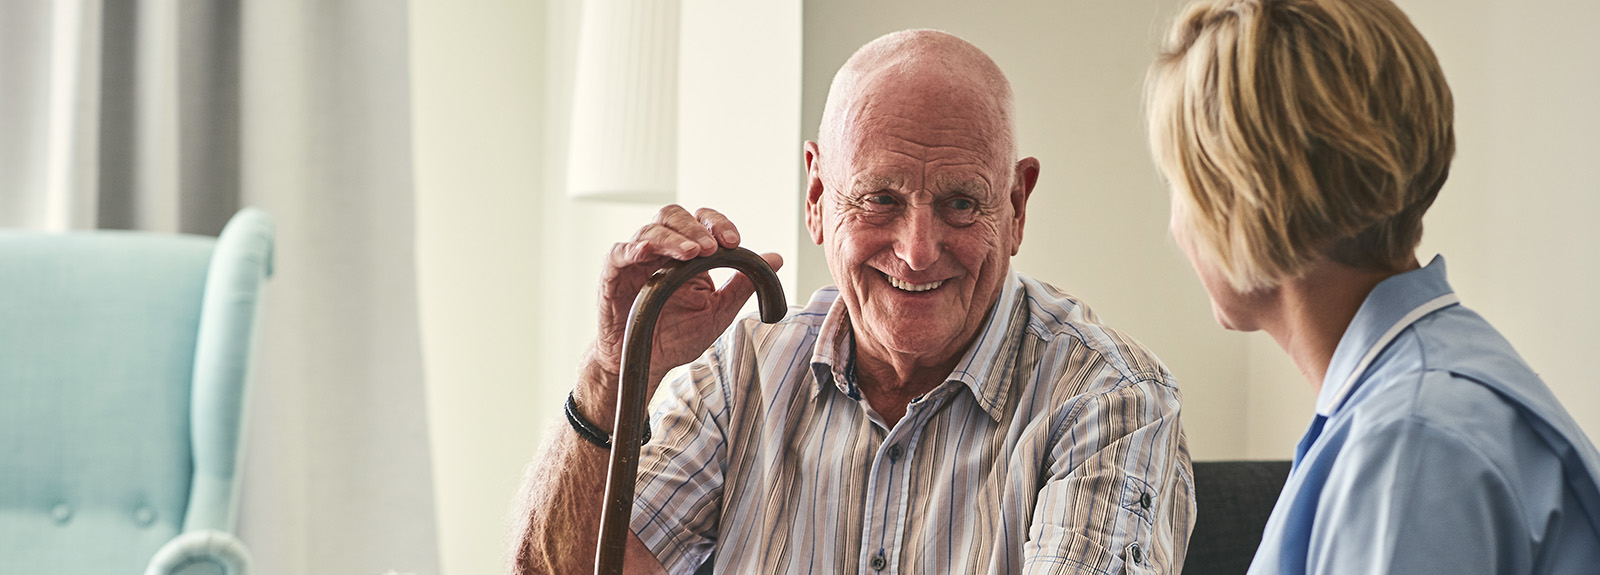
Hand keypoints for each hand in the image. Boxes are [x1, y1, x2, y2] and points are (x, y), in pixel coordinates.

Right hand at [575, 205, 782, 429]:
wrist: (645, 363)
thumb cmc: (675, 337)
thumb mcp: (717, 312)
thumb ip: (743, 284)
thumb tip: (776, 259)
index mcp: (686, 255)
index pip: (702, 223)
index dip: (718, 224)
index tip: (734, 241)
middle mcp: (661, 251)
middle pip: (674, 216)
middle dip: (696, 227)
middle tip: (712, 246)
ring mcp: (636, 260)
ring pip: (651, 230)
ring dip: (673, 238)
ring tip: (692, 253)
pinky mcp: (613, 275)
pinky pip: (619, 252)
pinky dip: (634, 248)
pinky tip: (648, 253)